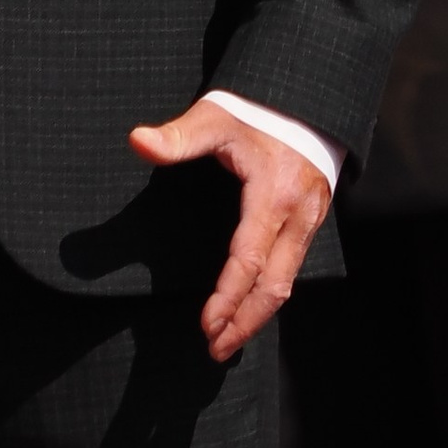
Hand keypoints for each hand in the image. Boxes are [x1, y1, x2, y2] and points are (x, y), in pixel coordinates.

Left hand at [129, 97, 333, 360]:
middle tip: (215, 349)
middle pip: (274, 286)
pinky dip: (269, 294)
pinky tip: (250, 308)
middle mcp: (297, 215)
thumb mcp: (216, 117)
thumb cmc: (256, 109)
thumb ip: (178, 136)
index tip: (206, 325)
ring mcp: (310, 221)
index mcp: (273, 194)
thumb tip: (136, 141)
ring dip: (257, 315)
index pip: (248, 259)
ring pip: (287, 282)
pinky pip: (292, 268)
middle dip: (244, 322)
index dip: (227, 297)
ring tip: (228, 339)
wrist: (307, 99)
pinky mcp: (310, 222)